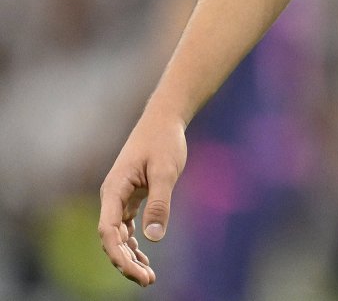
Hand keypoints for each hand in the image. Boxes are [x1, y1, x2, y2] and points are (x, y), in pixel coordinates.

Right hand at [98, 111, 186, 286]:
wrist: (164, 120)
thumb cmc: (164, 142)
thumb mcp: (165, 171)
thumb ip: (159, 202)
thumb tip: (154, 236)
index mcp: (113, 190)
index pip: (108, 232)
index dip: (118, 255)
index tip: (136, 272)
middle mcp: (112, 196)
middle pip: (111, 238)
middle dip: (125, 262)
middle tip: (147, 280)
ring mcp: (119, 197)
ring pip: (118, 235)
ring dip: (129, 255)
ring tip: (148, 276)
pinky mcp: (131, 196)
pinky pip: (127, 226)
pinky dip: (134, 242)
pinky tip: (144, 256)